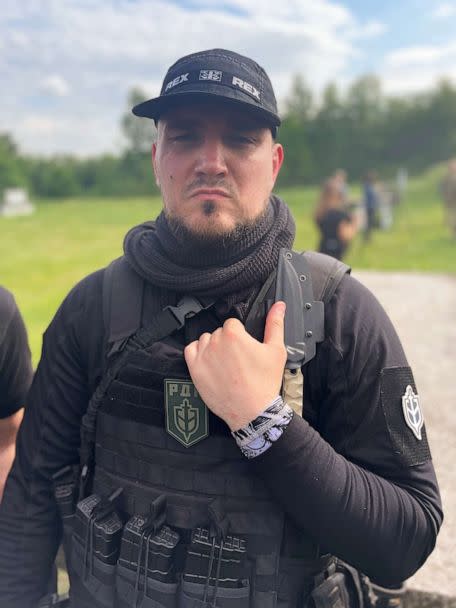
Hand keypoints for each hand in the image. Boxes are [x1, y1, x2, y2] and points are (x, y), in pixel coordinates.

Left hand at [184, 301, 286, 430]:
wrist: (252, 411)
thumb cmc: (265, 382)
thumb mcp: (276, 350)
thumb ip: (275, 324)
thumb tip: (278, 306)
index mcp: (233, 334)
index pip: (233, 323)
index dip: (241, 334)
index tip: (245, 346)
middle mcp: (215, 342)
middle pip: (219, 332)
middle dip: (228, 341)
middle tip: (238, 358)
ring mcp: (203, 356)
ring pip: (205, 340)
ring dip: (213, 346)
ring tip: (225, 362)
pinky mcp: (195, 370)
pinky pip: (190, 350)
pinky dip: (198, 352)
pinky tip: (210, 361)